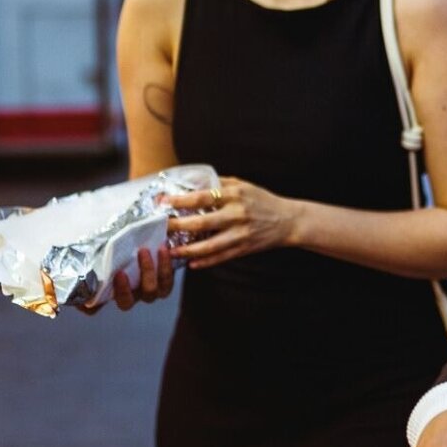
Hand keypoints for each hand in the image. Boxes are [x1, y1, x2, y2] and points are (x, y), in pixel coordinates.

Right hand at [73, 244, 174, 312]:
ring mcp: (147, 289)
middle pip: (126, 303)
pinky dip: (166, 265)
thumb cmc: (113, 245)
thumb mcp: (97, 249)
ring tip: (145, 251)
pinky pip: (168, 280)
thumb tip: (60, 266)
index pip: (92, 308)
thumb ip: (83, 258)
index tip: (93, 292)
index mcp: (107, 292)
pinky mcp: (164, 279)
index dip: (88, 307)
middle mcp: (127, 295)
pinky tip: (163, 247)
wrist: (143, 236)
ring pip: (150, 292)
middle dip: (123, 289)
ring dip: (148, 273)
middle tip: (120, 271)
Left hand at [161, 177, 298, 269]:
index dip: (180, 200)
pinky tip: (191, 263)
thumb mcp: (242, 185)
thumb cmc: (262, 200)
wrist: (287, 220)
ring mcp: (240, 234)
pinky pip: (220, 257)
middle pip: (201, 223)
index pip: (201, 197)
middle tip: (159, 227)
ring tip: (171, 251)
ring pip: (209, 246)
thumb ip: (219, 184)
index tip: (162, 202)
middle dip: (177, 226)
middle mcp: (236, 214)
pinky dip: (205, 262)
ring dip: (187, 250)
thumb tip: (192, 182)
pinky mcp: (244, 249)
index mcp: (234, 195)